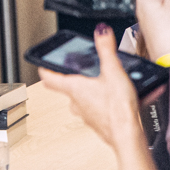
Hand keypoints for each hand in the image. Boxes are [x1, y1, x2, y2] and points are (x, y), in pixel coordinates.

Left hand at [38, 24, 142, 148]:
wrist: (128, 137)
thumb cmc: (117, 109)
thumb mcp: (113, 71)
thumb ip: (106, 49)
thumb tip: (101, 31)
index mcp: (74, 88)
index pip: (49, 77)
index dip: (44, 68)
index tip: (42, 62)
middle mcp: (76, 103)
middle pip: (67, 87)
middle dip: (75, 76)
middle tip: (82, 68)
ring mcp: (86, 115)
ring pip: (81, 99)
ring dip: (89, 90)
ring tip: (104, 82)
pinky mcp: (98, 123)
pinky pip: (95, 108)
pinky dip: (101, 101)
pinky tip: (115, 98)